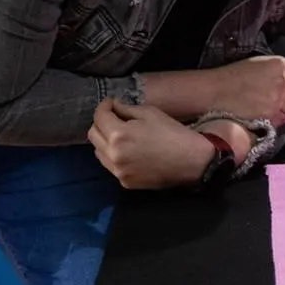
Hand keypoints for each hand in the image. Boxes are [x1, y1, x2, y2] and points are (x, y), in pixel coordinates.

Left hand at [87, 99, 214, 188]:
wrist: (192, 161)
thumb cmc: (173, 133)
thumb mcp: (150, 113)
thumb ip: (126, 109)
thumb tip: (114, 107)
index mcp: (118, 135)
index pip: (99, 116)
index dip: (104, 106)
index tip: (111, 102)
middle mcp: (112, 154)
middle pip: (93, 135)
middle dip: (101, 123)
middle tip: (114, 118)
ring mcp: (117, 170)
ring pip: (98, 152)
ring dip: (104, 141)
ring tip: (120, 136)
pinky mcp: (124, 181)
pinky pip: (110, 166)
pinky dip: (114, 156)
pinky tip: (129, 152)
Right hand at [209, 55, 284, 124]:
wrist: (216, 90)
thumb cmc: (234, 75)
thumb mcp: (260, 63)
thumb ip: (280, 69)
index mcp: (281, 65)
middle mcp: (283, 81)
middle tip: (282, 98)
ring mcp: (278, 99)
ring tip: (272, 106)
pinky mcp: (271, 114)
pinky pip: (283, 119)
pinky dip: (277, 118)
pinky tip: (266, 114)